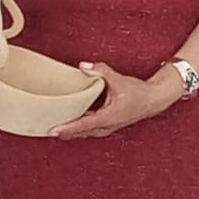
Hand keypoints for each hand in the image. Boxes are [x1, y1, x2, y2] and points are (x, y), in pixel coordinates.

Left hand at [49, 62, 184, 139]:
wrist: (154, 100)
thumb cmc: (138, 92)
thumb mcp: (118, 79)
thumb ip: (100, 71)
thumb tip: (82, 66)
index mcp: (108, 117)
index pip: (83, 124)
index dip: (67, 127)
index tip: (52, 130)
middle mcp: (106, 126)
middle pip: (79, 132)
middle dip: (63, 131)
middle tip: (44, 129)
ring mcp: (107, 127)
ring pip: (84, 132)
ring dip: (70, 130)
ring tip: (53, 126)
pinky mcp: (108, 125)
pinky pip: (88, 128)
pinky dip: (78, 126)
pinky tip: (69, 120)